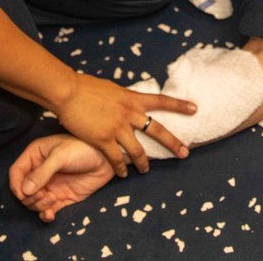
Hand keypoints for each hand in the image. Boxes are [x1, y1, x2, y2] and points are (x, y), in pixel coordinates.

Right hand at [9, 135, 113, 221]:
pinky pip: (46, 210)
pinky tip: (50, 214)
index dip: (16, 184)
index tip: (23, 194)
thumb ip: (42, 172)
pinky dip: (45, 215)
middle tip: (43, 195)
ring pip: (33, 202)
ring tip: (52, 199)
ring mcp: (50, 186)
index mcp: (36, 155)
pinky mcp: (61, 198)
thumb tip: (24, 191)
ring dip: (38, 205)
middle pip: (22, 191)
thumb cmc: (84, 149)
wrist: (107, 159)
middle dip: (29, 197)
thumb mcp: (61, 156)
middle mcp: (40, 172)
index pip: (16, 172)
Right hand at [53, 72, 194, 176]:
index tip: (194, 108)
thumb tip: (128, 104)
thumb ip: (123, 99)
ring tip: (145, 170)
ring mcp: (117, 128)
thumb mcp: (112, 89)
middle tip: (185, 153)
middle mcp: (129, 114)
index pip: (161, 101)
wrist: (68, 92)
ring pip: (138, 151)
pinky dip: (120, 168)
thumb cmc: (85, 87)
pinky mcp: (103, 140)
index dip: (179, 105)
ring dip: (143, 163)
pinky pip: (116, 159)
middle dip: (173, 143)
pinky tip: (122, 174)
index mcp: (132, 99)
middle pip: (158, 131)